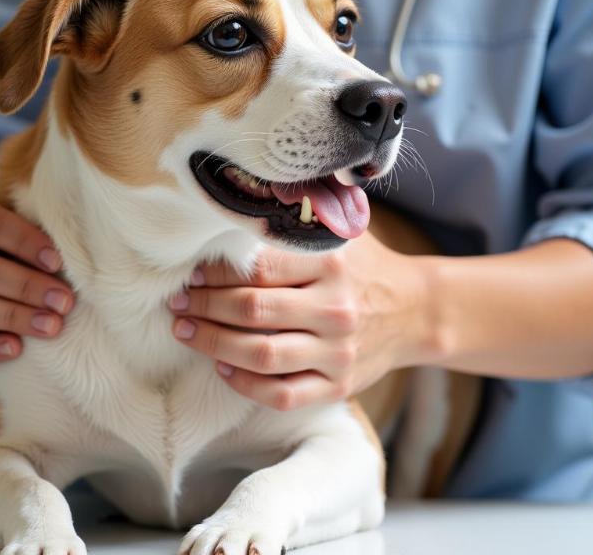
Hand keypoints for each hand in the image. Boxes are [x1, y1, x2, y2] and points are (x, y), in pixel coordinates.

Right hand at [0, 184, 73, 363]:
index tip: (57, 261)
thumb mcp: (16, 205)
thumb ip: (35, 212)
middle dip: (27, 288)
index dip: (25, 243)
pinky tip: (16, 349)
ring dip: (14, 318)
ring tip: (52, 326)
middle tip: (64, 301)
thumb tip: (78, 233)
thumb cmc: (10, 220)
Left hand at [169, 233, 434, 409]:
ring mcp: (338, 352)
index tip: (191, 272)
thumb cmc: (364, 266)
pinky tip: (223, 368)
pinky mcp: (339, 386)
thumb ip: (301, 220)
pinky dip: (245, 385)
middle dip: (204, 307)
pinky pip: (282, 394)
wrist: (415, 311)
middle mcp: (336, 308)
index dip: (216, 273)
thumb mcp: (341, 233)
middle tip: (177, 303)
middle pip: (253, 311)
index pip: (260, 268)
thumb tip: (242, 197)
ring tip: (186, 331)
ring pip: (261, 356)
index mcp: (332, 264)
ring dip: (213, 345)